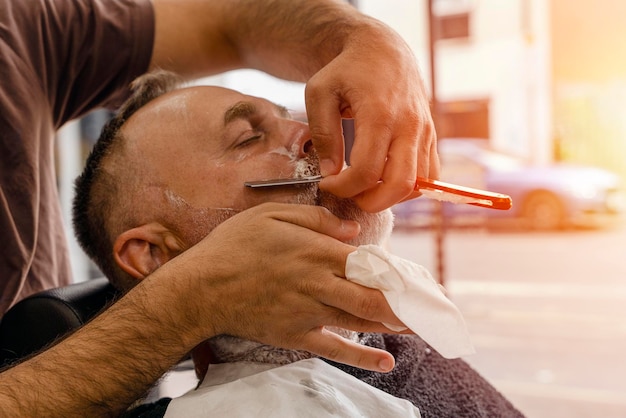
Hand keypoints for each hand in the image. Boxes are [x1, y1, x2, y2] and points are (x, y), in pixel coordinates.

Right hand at [173, 202, 402, 371]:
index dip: (393, 270)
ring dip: (393, 325)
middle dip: (403, 302)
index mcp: (313, 250)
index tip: (413, 275)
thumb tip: (351, 229)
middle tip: (427, 306)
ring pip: (359, 320)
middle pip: (371, 295)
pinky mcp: (295, 335)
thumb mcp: (270, 214)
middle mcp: (317, 282)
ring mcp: (307, 312)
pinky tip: (387, 362)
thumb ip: (314, 218)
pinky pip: (334, 349)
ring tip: (420, 327)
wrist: (200, 288)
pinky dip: (362, 357)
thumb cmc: (233, 246)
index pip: (366, 262)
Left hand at [305, 21, 438, 211]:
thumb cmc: (346, 70)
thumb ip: (323, 133)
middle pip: (399, 185)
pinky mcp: (431, 136)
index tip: (327, 183)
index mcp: (380, 114)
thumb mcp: (320, 92)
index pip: (367, 171)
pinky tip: (384, 180)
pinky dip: (408, 187)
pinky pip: (429, 175)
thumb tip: (330, 172)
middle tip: (349, 194)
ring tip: (364, 186)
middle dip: (370, 202)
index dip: (343, 187)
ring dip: (389, 196)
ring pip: (417, 185)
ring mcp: (425, 132)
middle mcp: (409, 126)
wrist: (383, 49)